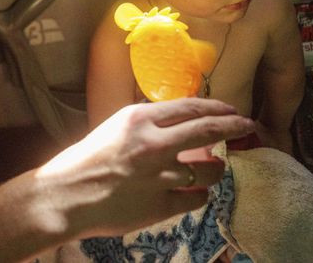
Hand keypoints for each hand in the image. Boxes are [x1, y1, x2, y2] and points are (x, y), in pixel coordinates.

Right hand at [38, 98, 253, 238]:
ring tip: (214, 168)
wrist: (66, 195)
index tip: (232, 111)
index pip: (191, 108)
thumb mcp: (113, 129)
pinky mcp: (162, 204)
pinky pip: (195, 198)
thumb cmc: (83, 161)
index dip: (217, 109)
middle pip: (209, 131)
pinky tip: (194, 193)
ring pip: (208, 170)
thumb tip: (174, 126)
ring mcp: (161, 175)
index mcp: (139, 118)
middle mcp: (154, 142)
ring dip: (216, 168)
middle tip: (247, 126)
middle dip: (234, 127)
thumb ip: (144, 126)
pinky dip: (198, 195)